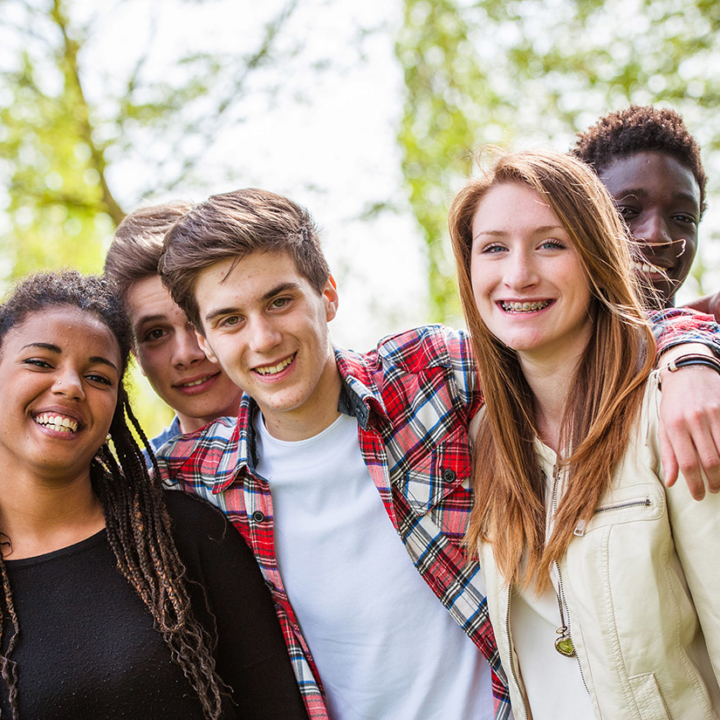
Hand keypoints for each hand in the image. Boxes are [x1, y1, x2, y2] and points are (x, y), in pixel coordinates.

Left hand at [659, 363, 719, 499]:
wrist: (688, 371)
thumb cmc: (673, 403)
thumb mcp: (664, 426)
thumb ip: (669, 454)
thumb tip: (671, 481)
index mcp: (675, 426)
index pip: (688, 463)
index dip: (695, 484)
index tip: (699, 495)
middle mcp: (694, 420)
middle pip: (710, 461)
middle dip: (714, 481)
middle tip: (713, 489)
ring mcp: (713, 413)